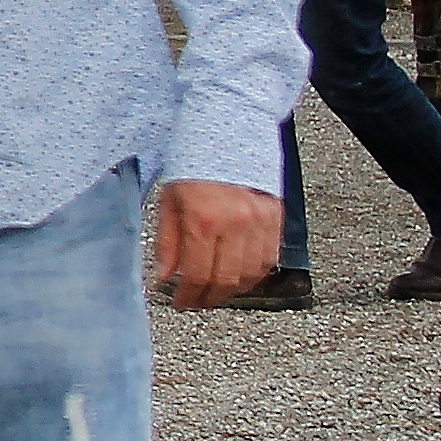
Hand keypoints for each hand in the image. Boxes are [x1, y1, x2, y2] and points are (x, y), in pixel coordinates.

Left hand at [153, 177, 281, 308]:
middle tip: (196, 303)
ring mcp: (260, 222)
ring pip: (250, 275)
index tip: (181, 303)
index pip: (197, 274)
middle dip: (208, 299)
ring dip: (231, 291)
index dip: (188, 296)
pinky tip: (237, 279)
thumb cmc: (193, 166)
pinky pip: (268, 261)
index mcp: (203, 219)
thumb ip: (167, 243)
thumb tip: (164, 276)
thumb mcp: (168, 202)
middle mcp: (236, 224)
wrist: (226, 136)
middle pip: (225, 280)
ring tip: (213, 294)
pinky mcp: (276, 219)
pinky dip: (252, 276)